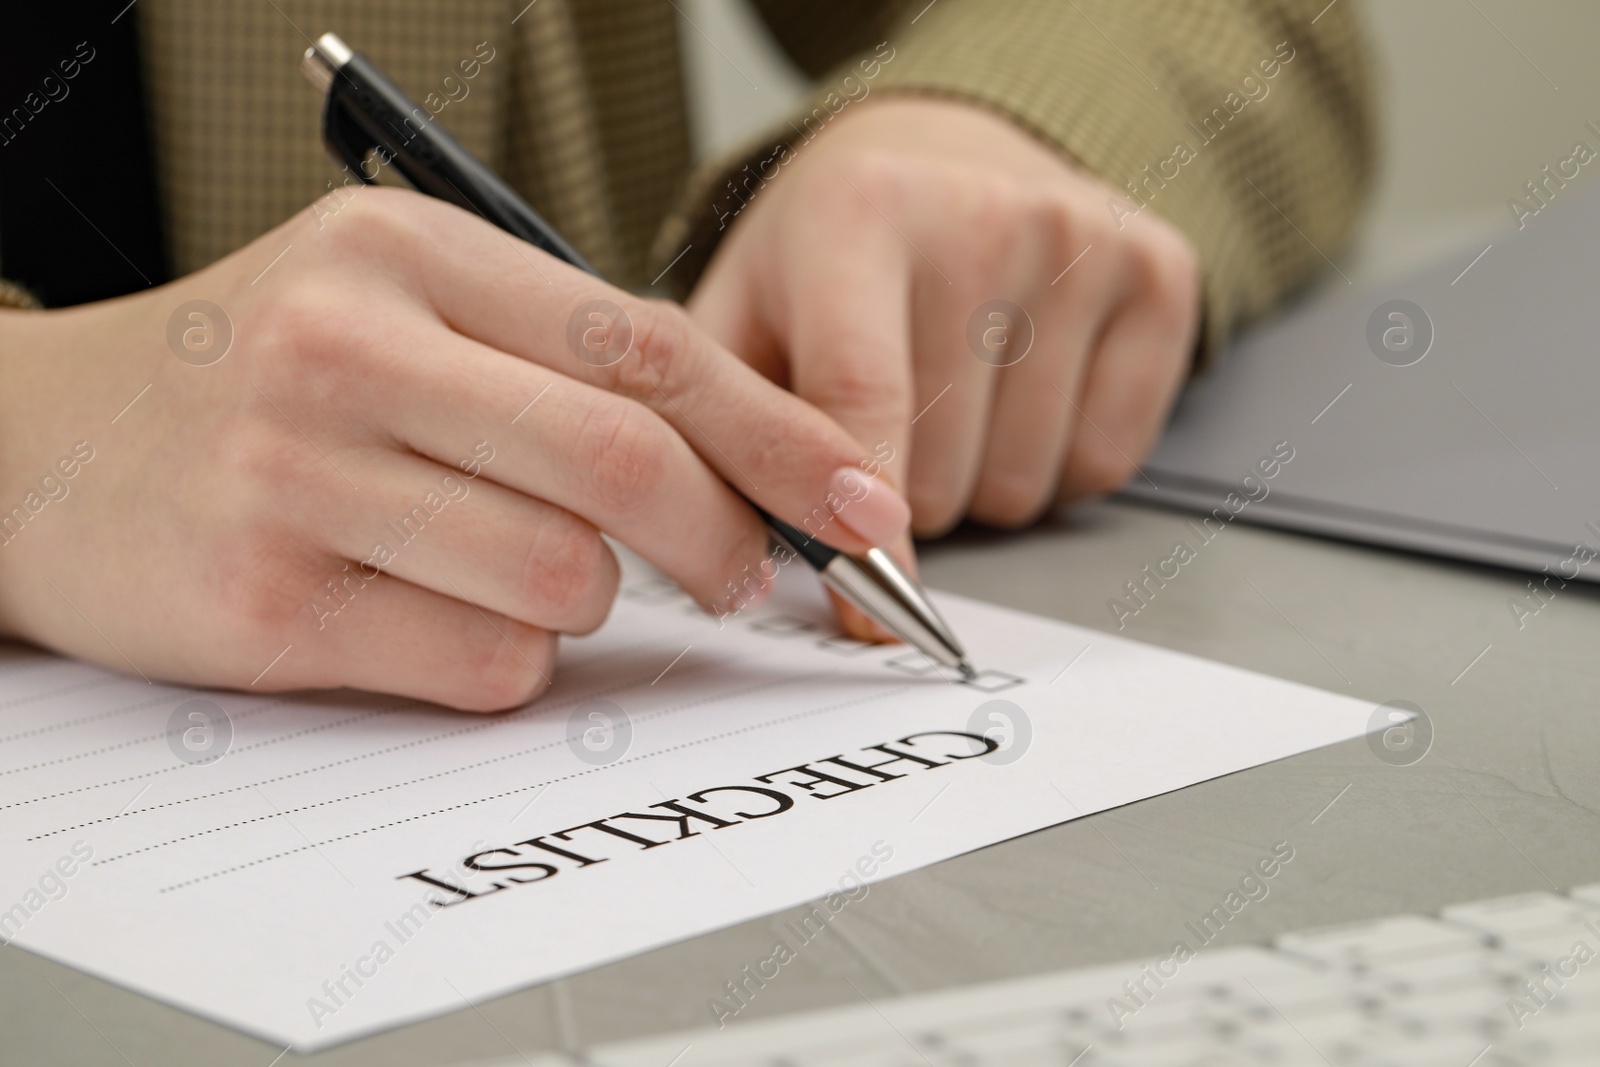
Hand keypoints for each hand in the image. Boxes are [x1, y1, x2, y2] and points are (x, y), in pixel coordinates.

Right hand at [0, 188, 909, 709]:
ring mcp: (300, 474)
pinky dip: (503, 658)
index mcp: (412, 253)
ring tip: (521, 570)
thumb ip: (559, 364)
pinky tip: (435, 613)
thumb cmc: (260, 376)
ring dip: (587, 601)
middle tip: (742, 575)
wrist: (36, 444)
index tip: (863, 502)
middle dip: (721, 539)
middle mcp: (352, 347)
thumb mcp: (403, 309)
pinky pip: (481, 661)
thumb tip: (748, 464)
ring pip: (563, 577)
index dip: (779, 435)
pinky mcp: (267, 602)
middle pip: (625, 460)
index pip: (649, 344)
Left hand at [690, 96, 1200, 535]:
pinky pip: (1102, 467)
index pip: (861, 394)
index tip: (861, 592)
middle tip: (888, 423)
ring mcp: (1084, 241)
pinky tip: (1023, 393)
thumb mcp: (745, 306)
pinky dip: (1056, 468)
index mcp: (859, 210)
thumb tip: (734, 548)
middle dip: (901, 496)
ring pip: (1021, 485)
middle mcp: (982, 214)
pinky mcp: (1160, 276)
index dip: (857, 516)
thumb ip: (727, 421)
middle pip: (942, 470)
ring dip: (976, 484)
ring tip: (953, 397)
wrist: (948, 155)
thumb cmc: (837, 251)